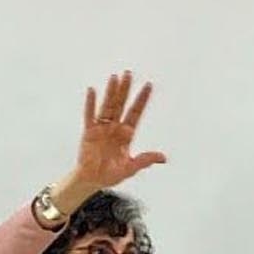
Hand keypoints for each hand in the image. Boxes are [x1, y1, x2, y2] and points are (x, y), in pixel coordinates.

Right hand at [59, 71, 167, 204]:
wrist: (92, 180)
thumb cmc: (110, 174)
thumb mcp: (130, 168)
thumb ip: (145, 160)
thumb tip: (163, 158)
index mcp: (126, 134)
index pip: (135, 112)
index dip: (142, 99)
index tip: (149, 85)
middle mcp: (114, 127)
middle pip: (121, 104)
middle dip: (125, 89)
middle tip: (129, 74)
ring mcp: (101, 128)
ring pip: (107, 106)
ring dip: (111, 92)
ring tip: (114, 78)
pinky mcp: (89, 132)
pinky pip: (90, 115)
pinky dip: (90, 103)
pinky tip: (92, 91)